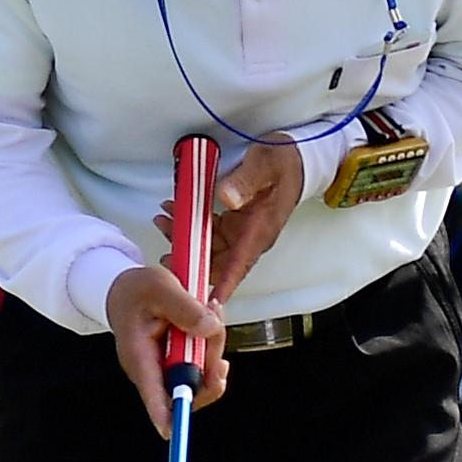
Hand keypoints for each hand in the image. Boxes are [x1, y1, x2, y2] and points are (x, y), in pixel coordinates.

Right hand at [109, 260, 228, 430]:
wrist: (126, 288)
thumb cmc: (135, 290)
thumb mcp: (159, 287)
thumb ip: (184, 307)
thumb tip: (209, 329)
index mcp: (138, 356)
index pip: (151, 392)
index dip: (163, 413)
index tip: (171, 432)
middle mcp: (152, 369)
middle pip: (188, 388)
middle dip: (209, 359)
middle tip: (213, 322)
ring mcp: (166, 368)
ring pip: (202, 374)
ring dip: (213, 345)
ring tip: (208, 311)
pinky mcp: (179, 362)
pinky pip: (203, 364)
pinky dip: (212, 345)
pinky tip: (210, 324)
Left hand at [174, 140, 307, 306]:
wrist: (297, 159)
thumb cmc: (285, 162)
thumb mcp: (265, 166)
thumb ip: (245, 181)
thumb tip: (227, 198)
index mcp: (261, 229)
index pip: (239, 264)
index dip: (221, 285)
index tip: (205, 302)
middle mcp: (252, 236)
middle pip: (218, 261)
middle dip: (191, 259)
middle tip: (166, 256)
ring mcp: (243, 231)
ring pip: (210, 247)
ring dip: (186, 239)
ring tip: (164, 220)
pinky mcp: (236, 223)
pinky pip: (210, 232)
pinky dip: (192, 226)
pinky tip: (176, 212)